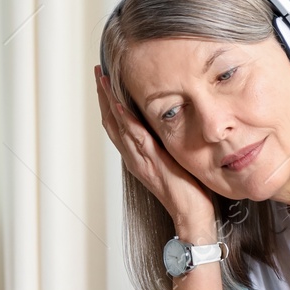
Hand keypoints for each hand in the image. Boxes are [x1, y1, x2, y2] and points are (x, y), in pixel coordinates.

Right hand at [95, 65, 212, 223]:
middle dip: (104, 95)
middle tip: (98, 72)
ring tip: (104, 80)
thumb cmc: (188, 194)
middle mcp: (135, 157)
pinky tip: (121, 107)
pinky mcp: (153, 165)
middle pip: (112, 121)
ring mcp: (142, 161)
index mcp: (138, 156)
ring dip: (110, 102)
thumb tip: (170, 124)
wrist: (191, 218)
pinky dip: (127, 123)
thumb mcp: (174, 162)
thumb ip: (166, 145)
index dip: (109, 102)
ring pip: (119, 127)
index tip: (105, 80)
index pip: (118, 124)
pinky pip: (137, 141)